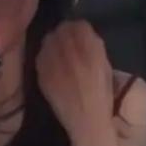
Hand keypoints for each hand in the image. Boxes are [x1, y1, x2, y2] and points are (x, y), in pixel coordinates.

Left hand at [36, 20, 114, 142]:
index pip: (80, 24)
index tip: (80, 36)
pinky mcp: (42, 72)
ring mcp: (54, 61)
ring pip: (49, 39)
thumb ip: (94, 49)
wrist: (86, 121)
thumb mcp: (105, 68)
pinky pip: (41, 55)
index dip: (79, 30)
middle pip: (62, 28)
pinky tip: (51, 67)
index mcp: (92, 48)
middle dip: (65, 34)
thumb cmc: (101, 98)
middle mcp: (71, 50)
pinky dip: (45, 57)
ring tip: (59, 55)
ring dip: (54, 44)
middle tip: (68, 44)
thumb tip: (84, 36)